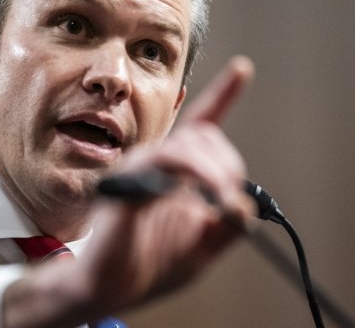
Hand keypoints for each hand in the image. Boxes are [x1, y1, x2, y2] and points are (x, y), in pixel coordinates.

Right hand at [2, 56, 255, 327]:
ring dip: (213, 172)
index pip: (202, 124)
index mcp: (176, 171)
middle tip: (228, 200)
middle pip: (204, 136)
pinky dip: (189, 175)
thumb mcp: (202, 247)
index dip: (223, 95)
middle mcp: (156, 162)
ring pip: (186, 145)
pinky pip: (162, 162)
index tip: (242, 68)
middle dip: (227, 165)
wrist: (109, 287)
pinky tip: (196, 195)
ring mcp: (139, 169)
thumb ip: (227, 226)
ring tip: (219, 201)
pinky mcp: (126, 182)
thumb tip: (245, 205)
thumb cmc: (149, 265)